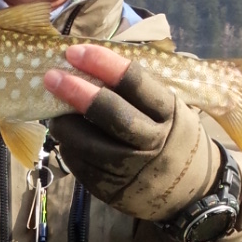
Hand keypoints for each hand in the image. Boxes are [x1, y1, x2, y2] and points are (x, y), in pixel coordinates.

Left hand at [45, 43, 218, 219]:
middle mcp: (152, 141)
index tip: (76, 52)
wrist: (190, 190)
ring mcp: (132, 169)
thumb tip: (91, 61)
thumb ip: (139, 90)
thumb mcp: (170, 109)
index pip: (135, 82)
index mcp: (168, 112)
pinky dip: (69, 147)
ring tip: (53, 109)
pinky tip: (65, 134)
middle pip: (111, 114)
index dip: (103, 64)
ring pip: (89, 143)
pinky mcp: (113, 190)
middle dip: (77, 92)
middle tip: (51, 76)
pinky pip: (82, 165)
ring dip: (64, 123)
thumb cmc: (172, 135)